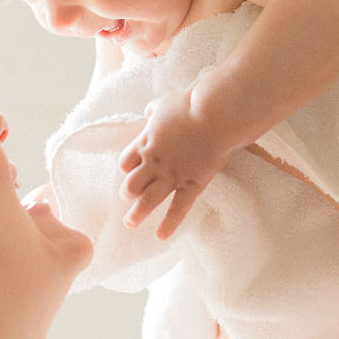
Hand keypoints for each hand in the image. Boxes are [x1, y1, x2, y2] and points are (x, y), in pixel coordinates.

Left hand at [117, 89, 232, 238]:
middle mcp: (154, 163)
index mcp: (145, 142)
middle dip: (128, 192)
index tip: (130, 171)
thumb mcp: (163, 102)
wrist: (213, 115)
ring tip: (130, 223)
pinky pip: (177, 209)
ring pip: (148, 201)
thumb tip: (149, 113)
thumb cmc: (189, 105)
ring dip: (137, 214)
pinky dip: (168, 224)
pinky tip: (160, 236)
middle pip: (131, 185)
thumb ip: (153, 110)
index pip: (125, 162)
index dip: (126, 168)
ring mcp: (172, 176)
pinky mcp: (191, 184)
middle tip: (128, 198)